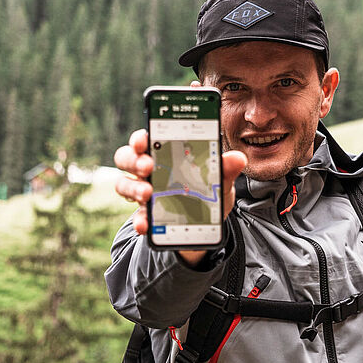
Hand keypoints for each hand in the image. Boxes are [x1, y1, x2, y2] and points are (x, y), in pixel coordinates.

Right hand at [113, 128, 246, 265]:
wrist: (205, 225)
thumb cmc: (207, 192)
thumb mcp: (219, 180)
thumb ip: (225, 169)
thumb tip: (238, 158)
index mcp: (164, 153)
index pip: (144, 139)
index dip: (139, 137)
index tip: (143, 139)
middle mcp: (148, 170)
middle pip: (126, 158)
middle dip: (133, 160)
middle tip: (147, 166)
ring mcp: (144, 192)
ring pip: (124, 184)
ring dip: (132, 188)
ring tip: (147, 194)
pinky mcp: (146, 215)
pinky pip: (137, 216)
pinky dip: (139, 220)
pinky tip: (145, 224)